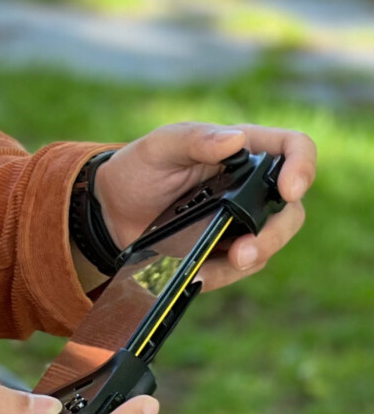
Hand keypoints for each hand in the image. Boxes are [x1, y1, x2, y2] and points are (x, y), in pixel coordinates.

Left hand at [93, 122, 315, 289]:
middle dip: (276, 232)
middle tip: (246, 249)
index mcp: (243, 150)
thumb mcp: (159, 147)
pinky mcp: (226, 249)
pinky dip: (223, 273)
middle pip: (290, 209)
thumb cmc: (139, 168)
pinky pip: (240, 267)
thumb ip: (193, 139)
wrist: (111, 210)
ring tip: (230, 262)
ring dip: (255, 256)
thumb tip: (235, 139)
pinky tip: (199, 274)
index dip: (302, 166)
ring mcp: (242, 220)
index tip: (288, 190)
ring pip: (271, 241)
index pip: (293, 147)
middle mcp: (251, 186)